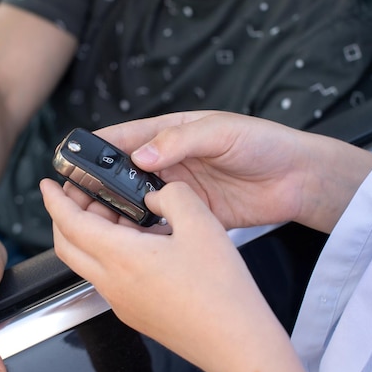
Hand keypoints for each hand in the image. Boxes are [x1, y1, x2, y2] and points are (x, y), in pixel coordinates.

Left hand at [40, 179, 319, 371]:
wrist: (235, 342)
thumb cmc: (220, 292)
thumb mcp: (201, 223)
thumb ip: (172, 196)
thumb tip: (157, 195)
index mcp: (121, 257)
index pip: (70, 222)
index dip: (54, 199)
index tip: (47, 185)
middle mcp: (113, 283)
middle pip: (67, 246)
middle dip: (63, 216)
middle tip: (78, 196)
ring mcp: (121, 302)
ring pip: (87, 262)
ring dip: (89, 235)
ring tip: (115, 213)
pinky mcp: (135, 313)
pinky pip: (108, 277)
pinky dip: (108, 253)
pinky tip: (139, 242)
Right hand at [95, 110, 371, 232]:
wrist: (298, 180)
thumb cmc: (263, 143)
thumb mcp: (220, 132)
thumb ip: (180, 140)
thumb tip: (141, 153)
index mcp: (172, 133)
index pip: (126, 137)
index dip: (98, 148)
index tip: (73, 160)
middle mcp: (170, 161)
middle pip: (124, 173)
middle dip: (100, 185)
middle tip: (78, 199)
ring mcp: (180, 190)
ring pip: (137, 200)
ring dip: (118, 210)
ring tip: (97, 221)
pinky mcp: (192, 214)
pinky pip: (161, 223)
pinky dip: (145, 230)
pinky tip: (132, 239)